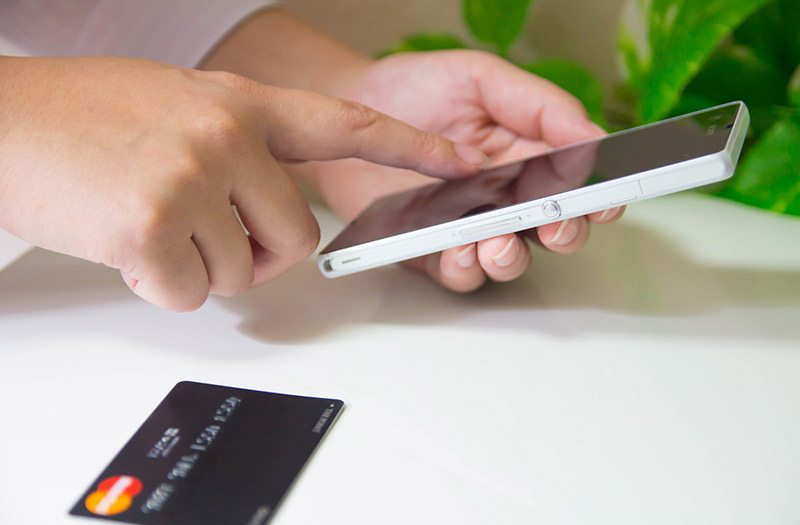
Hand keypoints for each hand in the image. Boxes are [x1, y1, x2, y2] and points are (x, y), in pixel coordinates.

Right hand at [0, 56, 487, 309]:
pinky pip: (193, 294)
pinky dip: (161, 284)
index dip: (406, 147)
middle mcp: (228, 136)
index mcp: (240, 104)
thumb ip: (239, 147)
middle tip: (206, 236)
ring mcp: (193, 177)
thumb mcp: (179, 108)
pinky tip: (127, 245)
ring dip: (200, 266)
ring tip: (151, 224)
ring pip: (242, 271)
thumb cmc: (82, 117)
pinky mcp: (154, 225)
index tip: (454, 163)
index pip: (344, 125)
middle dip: (258, 253)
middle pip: (297, 235)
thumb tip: (265, 203)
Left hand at [302, 50, 624, 291]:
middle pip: (553, 231)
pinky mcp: (430, 249)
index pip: (577, 185)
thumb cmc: (415, 89)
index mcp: (529, 156)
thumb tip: (591, 135)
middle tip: (552, 226)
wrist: (348, 106)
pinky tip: (458, 249)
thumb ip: (538, 104)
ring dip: (509, 258)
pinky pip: (456, 272)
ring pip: (507, 259)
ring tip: (493, 244)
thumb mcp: (481, 78)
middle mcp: (505, 198)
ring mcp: (468, 227)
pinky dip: (462, 268)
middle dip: (562, 235)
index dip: (599, 198)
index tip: (604, 201)